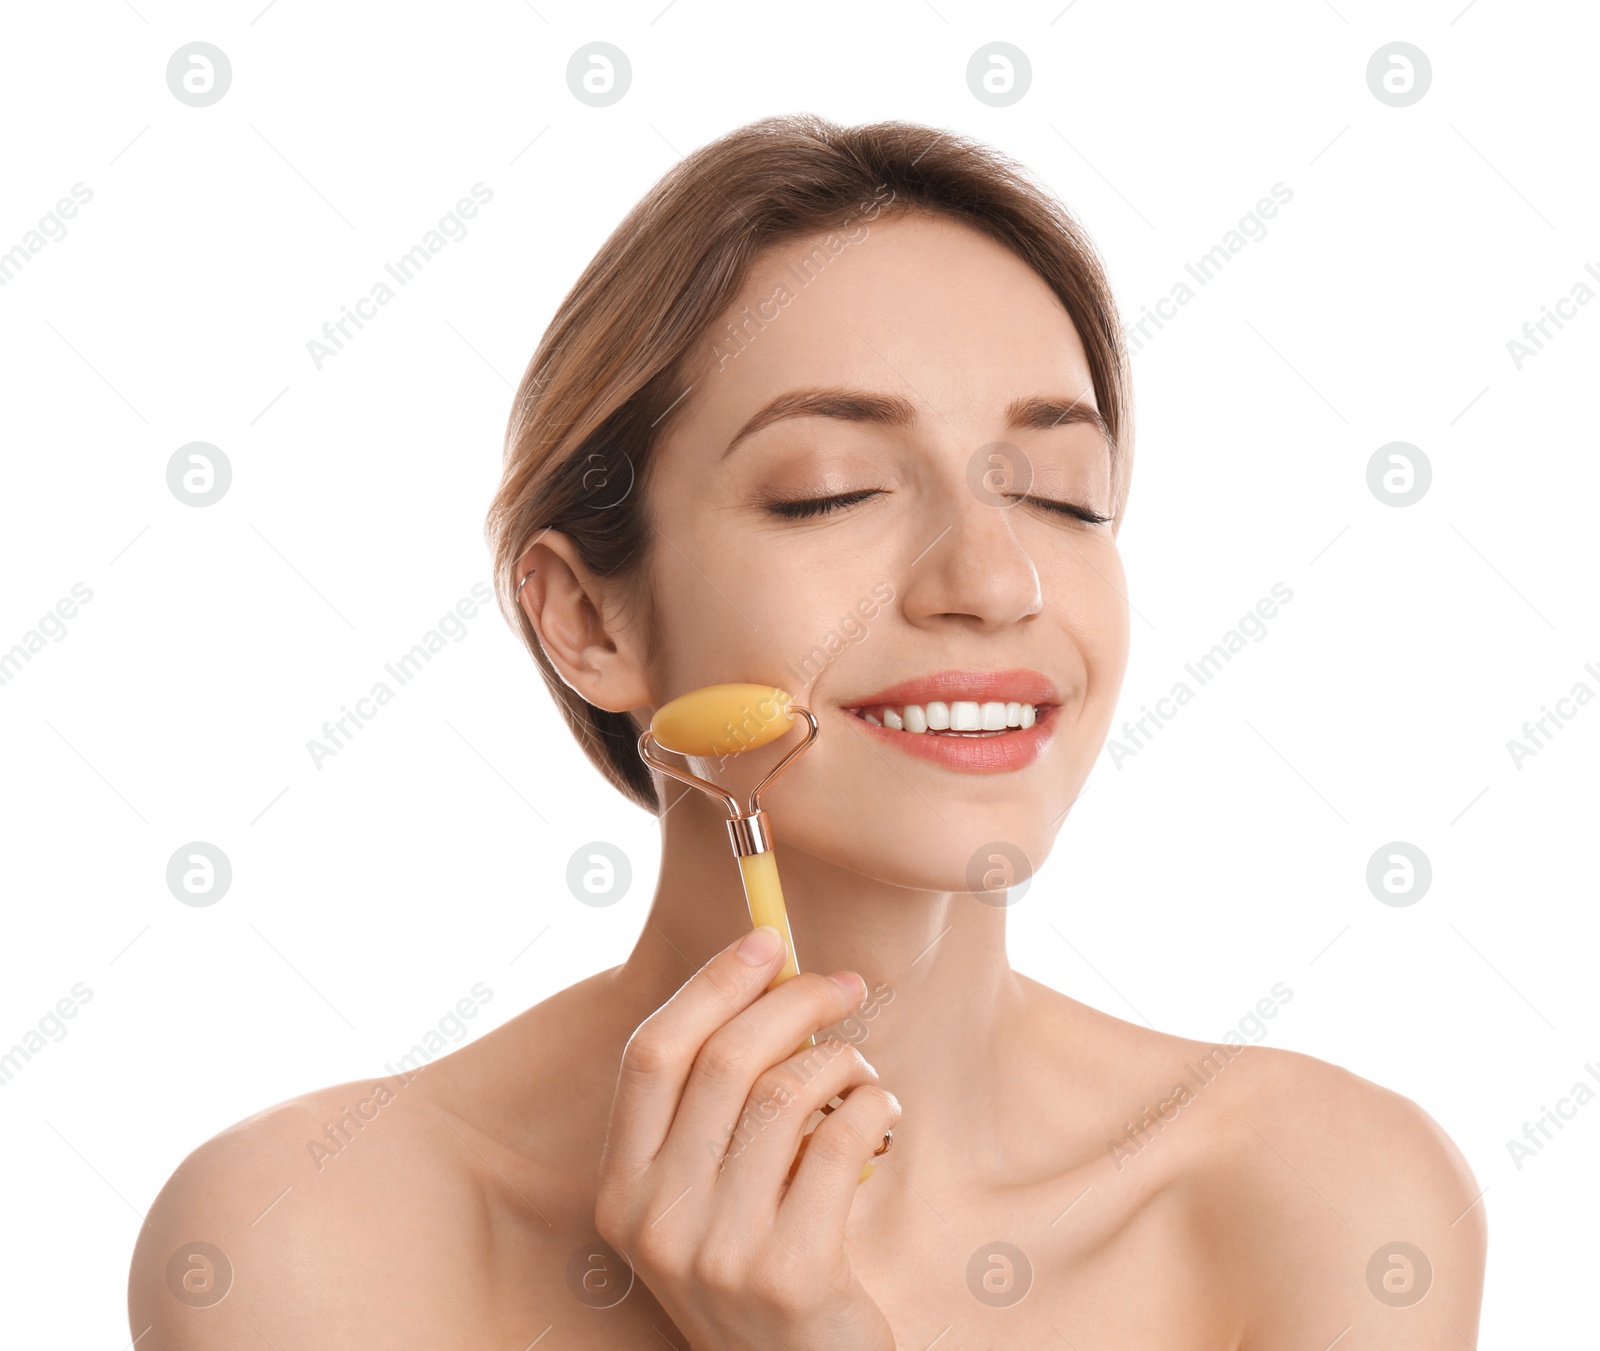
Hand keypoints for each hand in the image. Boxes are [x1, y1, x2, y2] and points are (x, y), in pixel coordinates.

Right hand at [595, 925, 900, 1349]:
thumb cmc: (760, 1264)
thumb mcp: (705, 1196)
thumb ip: (714, 1110)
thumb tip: (769, 981)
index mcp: (622, 1190)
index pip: (652, 1055)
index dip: (710, 986)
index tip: (765, 941)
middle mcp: (657, 1219)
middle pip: (725, 1061)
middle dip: (794, 1002)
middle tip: (842, 985)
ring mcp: (719, 1251)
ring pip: (788, 1095)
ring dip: (841, 1060)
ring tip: (862, 1071)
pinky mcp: (790, 1272)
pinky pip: (838, 1141)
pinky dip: (872, 1104)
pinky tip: (881, 1109)